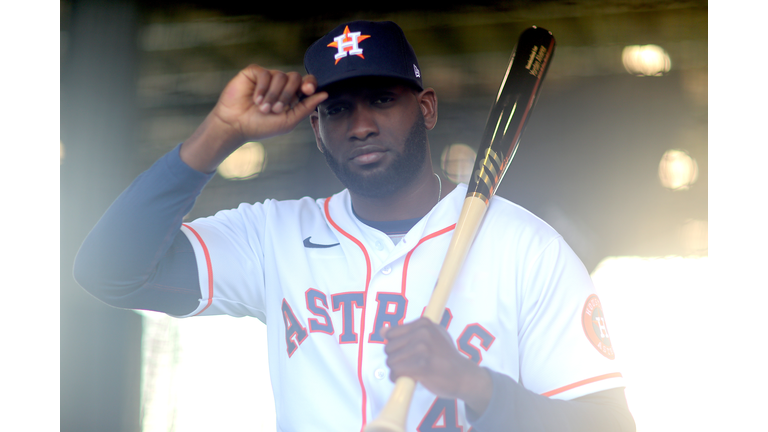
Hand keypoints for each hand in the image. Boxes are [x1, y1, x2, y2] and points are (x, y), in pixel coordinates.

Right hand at [181, 64, 327, 172]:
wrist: (236, 125)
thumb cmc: (261, 126)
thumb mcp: (288, 121)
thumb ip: (306, 107)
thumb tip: (325, 94)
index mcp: (292, 95)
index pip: (307, 82)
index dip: (309, 84)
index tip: (307, 91)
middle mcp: (281, 85)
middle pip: (295, 77)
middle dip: (288, 95)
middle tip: (276, 109)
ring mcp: (267, 77)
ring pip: (280, 76)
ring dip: (273, 95)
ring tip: (263, 108)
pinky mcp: (254, 73)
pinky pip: (265, 73)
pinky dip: (262, 88)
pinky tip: (255, 100)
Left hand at [382, 317, 492, 414]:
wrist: (463, 375)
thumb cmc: (445, 357)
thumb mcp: (430, 336)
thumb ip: (406, 332)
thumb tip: (382, 330)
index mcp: (424, 323)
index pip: (391, 333)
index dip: (396, 346)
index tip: (407, 352)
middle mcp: (422, 333)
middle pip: (388, 347)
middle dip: (395, 358)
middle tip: (410, 363)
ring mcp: (422, 348)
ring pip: (391, 361)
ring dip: (397, 370)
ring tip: (411, 371)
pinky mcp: (422, 365)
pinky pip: (396, 372)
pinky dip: (398, 378)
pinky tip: (409, 378)